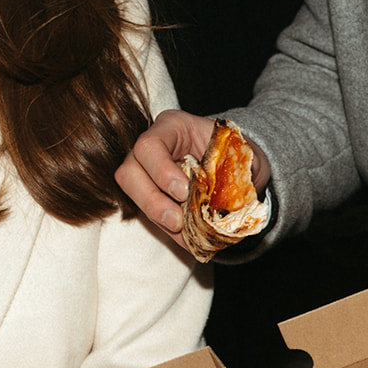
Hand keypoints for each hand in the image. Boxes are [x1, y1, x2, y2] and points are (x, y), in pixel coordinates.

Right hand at [114, 110, 271, 248]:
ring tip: (184, 231)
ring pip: (134, 197)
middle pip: (128, 174)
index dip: (161, 172)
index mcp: (172, 127)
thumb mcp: (240, 152)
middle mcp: (152, 149)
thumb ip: (232, 168)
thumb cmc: (235, 152)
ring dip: (158, 218)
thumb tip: (226, 198)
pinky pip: (152, 216)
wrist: (237, 164)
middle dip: (151, 201)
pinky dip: (171, 232)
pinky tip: (189, 241)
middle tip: (177, 220)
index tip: (184, 192)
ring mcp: (147, 173)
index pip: (149, 146)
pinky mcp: (154, 197)